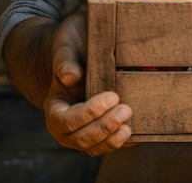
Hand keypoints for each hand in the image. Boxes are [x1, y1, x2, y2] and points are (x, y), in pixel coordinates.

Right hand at [43, 12, 132, 155]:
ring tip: (128, 127)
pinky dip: (120, 143)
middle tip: (126, 110)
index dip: (88, 113)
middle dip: (103, 128)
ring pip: (93, 147)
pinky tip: (136, 134)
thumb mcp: (66, 45)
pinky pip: (107, 144)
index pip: (66, 120)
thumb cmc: (72, 45)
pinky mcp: (100, 129)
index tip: (112, 97)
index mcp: (55, 105)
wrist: (82, 47)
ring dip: (110, 140)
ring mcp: (83, 129)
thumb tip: (70, 77)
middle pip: (79, 139)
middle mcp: (66, 124)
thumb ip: (65, 60)